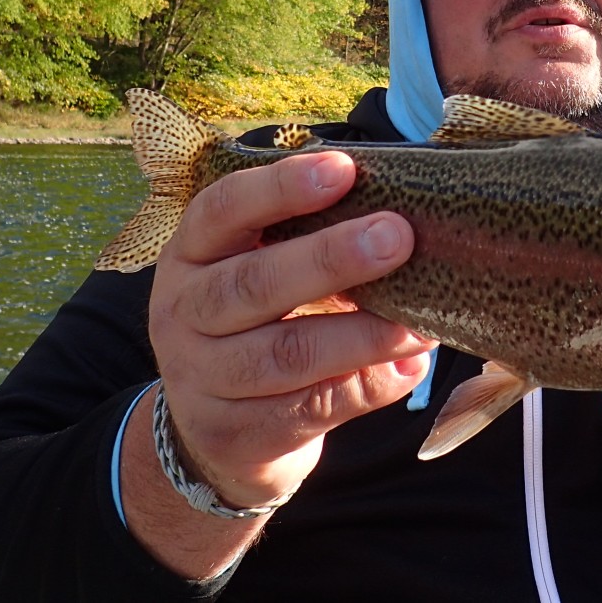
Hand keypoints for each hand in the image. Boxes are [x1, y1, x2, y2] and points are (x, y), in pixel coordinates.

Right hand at [146, 150, 434, 512]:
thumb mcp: (257, 272)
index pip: (222, 209)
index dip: (280, 188)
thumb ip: (309, 243)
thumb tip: (399, 220)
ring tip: (417, 324)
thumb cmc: (257, 323)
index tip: (343, 169)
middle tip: (397, 237)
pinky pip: (309, 408)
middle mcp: (184, 312)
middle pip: (254, 282)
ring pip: (286, 353)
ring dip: (361, 335)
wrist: (217, 433)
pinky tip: (406, 369)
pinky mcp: (237, 433)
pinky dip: (366, 388)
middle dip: (330, 257)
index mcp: (191, 254)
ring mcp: (202, 378)